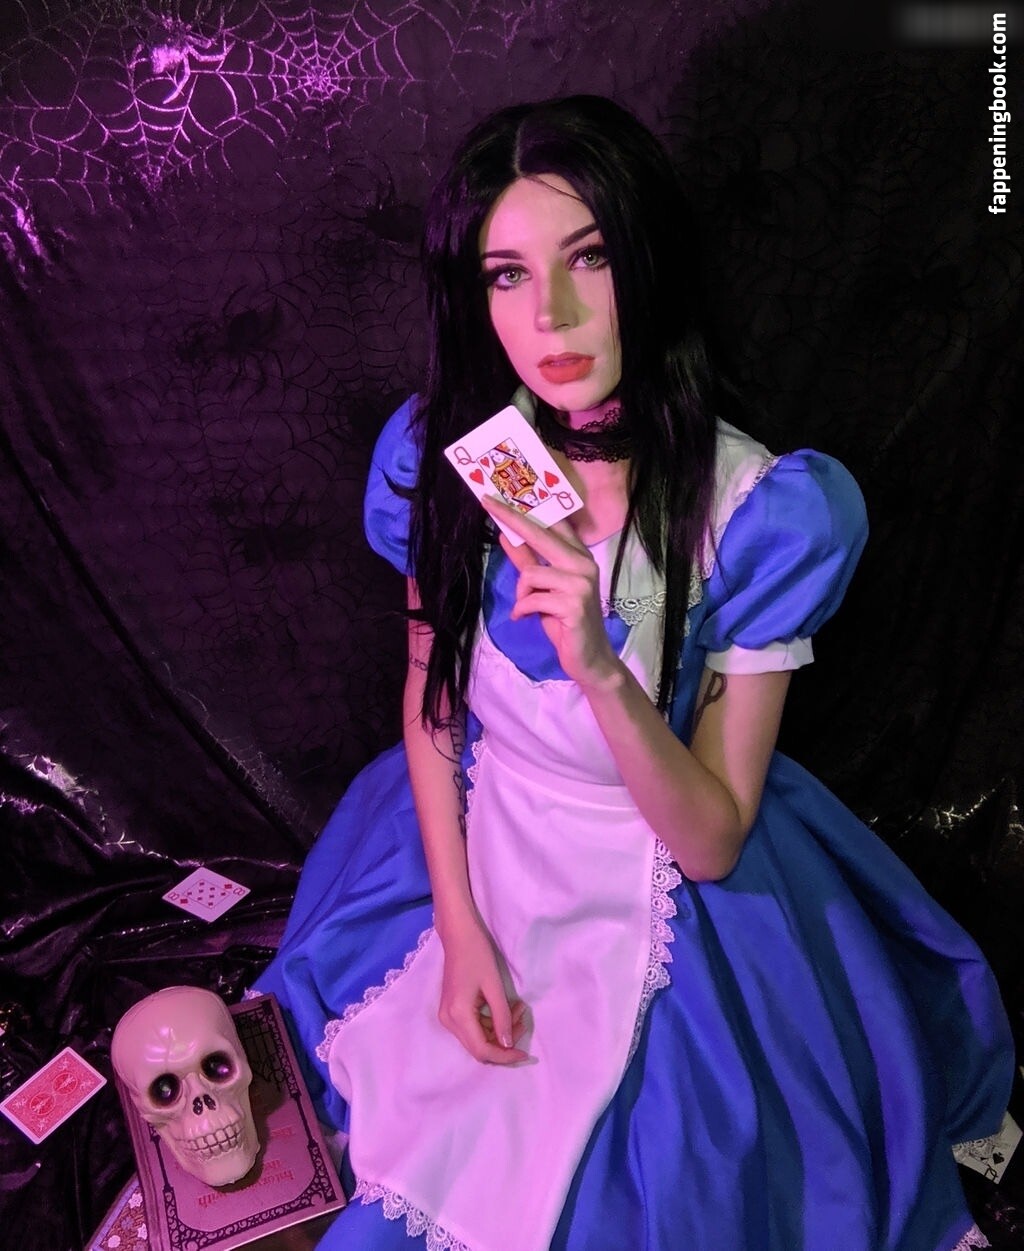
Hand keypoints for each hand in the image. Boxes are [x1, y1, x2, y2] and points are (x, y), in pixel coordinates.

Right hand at [438, 912, 530, 1064]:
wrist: (458, 935)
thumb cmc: (477, 954)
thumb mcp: (494, 986)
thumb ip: (501, 1017)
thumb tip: (507, 1045)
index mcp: (458, 1015)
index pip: (482, 1050)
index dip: (504, 1056)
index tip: (525, 1053)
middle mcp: (449, 1021)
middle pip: (478, 1049)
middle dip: (504, 1043)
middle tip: (523, 1022)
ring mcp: (448, 1016)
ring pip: (477, 1038)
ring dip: (499, 1031)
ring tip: (519, 1010)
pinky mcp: (452, 1010)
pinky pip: (473, 1027)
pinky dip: (491, 1022)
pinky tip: (507, 1008)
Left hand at [482, 496, 620, 688]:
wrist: (588, 657)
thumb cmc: (565, 621)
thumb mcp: (542, 588)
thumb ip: (528, 561)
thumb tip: (505, 535)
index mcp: (579, 557)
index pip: (553, 524)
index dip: (528, 509)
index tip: (503, 496)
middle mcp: (583, 564)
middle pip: (541, 534)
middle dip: (512, 518)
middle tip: (487, 502)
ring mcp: (581, 583)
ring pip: (531, 573)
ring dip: (521, 594)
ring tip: (526, 608)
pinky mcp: (573, 603)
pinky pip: (532, 598)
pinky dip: (522, 610)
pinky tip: (525, 618)